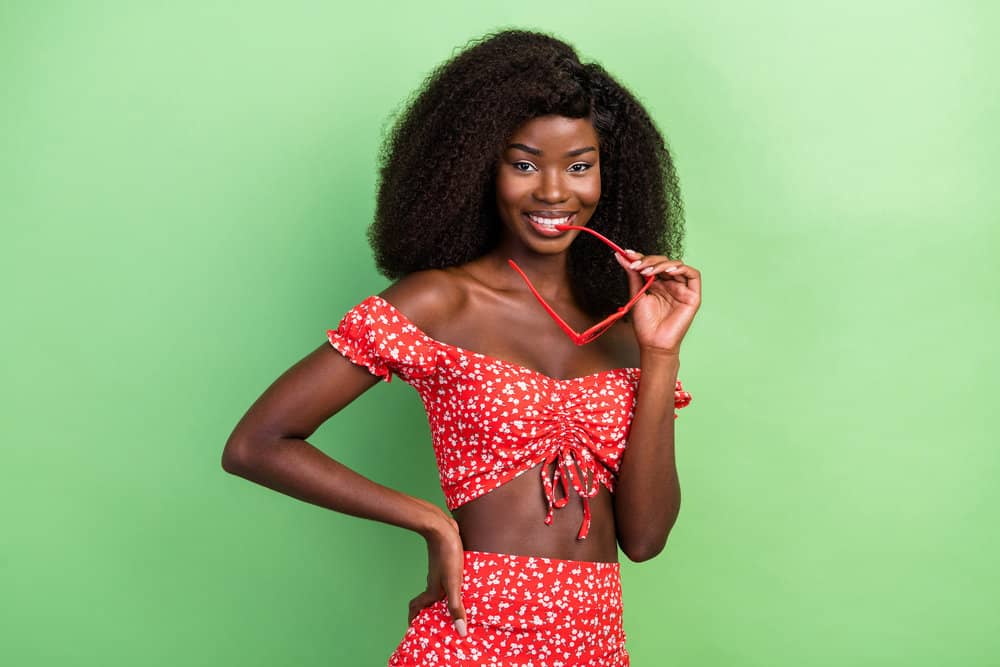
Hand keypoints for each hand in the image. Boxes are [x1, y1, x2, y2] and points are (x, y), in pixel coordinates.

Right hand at [409, 514, 466, 636]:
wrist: (441, 527)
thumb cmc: (447, 554)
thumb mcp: (453, 582)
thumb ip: (455, 606)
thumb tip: (461, 632)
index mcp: (432, 590)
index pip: (417, 607)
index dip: (414, 619)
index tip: (414, 630)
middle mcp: (434, 582)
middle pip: (428, 600)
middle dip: (430, 613)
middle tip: (439, 625)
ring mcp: (440, 571)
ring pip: (438, 589)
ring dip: (442, 600)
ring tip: (454, 609)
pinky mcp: (447, 561)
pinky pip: (448, 578)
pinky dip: (452, 587)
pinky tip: (465, 586)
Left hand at [614, 249, 700, 354]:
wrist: (653, 343)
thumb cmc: (645, 323)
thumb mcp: (637, 294)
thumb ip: (633, 274)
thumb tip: (622, 256)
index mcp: (657, 283)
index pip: (652, 263)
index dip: (641, 256)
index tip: (627, 254)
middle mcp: (670, 284)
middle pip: (664, 262)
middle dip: (649, 260)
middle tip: (637, 265)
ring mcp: (682, 289)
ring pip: (676, 265)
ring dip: (662, 264)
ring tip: (648, 271)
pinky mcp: (693, 296)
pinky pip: (693, 275)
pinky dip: (682, 269)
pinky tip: (669, 271)